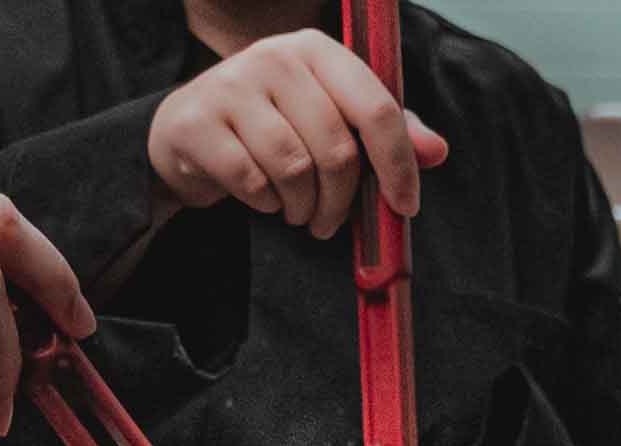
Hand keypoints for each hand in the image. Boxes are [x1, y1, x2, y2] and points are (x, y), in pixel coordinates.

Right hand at [148, 29, 452, 237]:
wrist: (184, 131)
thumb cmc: (268, 124)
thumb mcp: (326, 116)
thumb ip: (380, 131)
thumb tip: (436, 152)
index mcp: (315, 49)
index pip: (375, 107)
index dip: (397, 163)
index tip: (404, 205)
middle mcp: (273, 57)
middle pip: (335, 147)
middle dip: (340, 201)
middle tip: (330, 222)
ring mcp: (230, 87)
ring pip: (293, 168)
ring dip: (302, 206)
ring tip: (296, 210)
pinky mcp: (195, 123)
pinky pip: (251, 182)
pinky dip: (264, 204)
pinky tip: (263, 200)